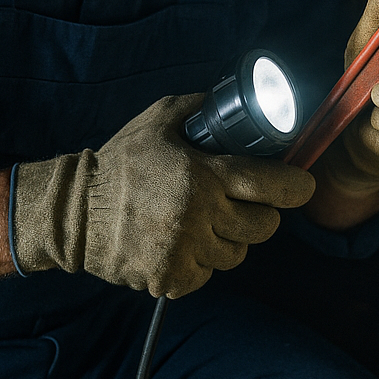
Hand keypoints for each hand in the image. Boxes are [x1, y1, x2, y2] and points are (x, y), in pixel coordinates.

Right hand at [10, 94, 314, 297]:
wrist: (75, 212)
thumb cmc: (120, 162)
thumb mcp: (158, 120)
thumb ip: (196, 107)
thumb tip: (229, 99)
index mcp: (201, 176)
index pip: (268, 185)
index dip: (295, 187)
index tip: (304, 185)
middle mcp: (199, 217)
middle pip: (263, 226)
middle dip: (263, 213)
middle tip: (247, 202)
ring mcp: (185, 253)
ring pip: (238, 254)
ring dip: (232, 238)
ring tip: (209, 220)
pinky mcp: (171, 280)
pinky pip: (208, 274)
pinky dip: (203, 260)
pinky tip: (184, 241)